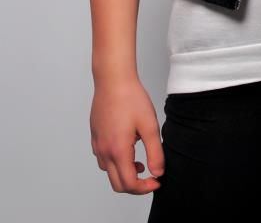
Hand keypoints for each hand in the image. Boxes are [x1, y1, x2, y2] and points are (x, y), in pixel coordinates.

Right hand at [90, 76, 164, 193]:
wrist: (113, 79)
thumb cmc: (131, 98)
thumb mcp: (150, 126)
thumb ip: (155, 152)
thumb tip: (158, 173)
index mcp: (118, 150)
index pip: (129, 184)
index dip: (145, 188)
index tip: (157, 181)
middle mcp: (104, 151)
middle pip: (117, 183)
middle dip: (135, 186)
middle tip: (150, 177)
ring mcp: (97, 144)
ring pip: (109, 171)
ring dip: (124, 173)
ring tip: (140, 162)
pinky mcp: (95, 136)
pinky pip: (103, 158)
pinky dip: (116, 162)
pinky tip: (128, 148)